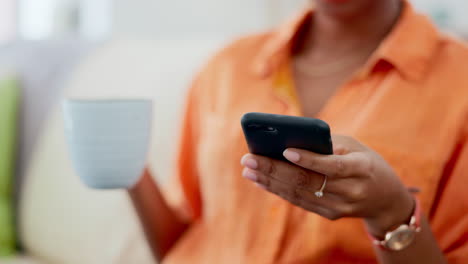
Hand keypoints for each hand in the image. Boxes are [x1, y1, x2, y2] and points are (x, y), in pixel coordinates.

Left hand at [241, 135, 414, 236]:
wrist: (386, 199)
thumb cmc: (366, 162)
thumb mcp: (356, 147)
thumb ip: (327, 144)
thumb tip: (287, 141)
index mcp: (363, 169)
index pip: (333, 166)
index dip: (309, 159)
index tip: (285, 150)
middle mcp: (352, 191)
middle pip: (308, 181)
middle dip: (275, 169)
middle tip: (249, 159)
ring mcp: (340, 207)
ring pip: (299, 194)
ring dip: (270, 181)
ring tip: (248, 169)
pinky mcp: (330, 214)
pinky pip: (300, 202)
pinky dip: (278, 191)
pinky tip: (261, 181)